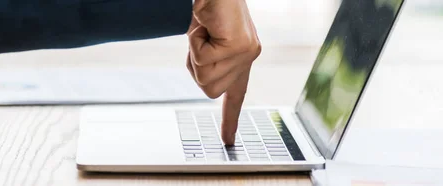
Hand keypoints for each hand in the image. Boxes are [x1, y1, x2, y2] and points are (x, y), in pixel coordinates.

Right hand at [186, 0, 261, 144]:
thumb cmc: (207, 7)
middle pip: (209, 89)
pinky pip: (203, 61)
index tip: (228, 140)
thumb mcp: (204, 37)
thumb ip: (208, 59)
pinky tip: (206, 27)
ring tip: (204, 31)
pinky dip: (194, 43)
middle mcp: (248, 58)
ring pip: (205, 78)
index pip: (236, 94)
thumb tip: (207, 77)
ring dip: (194, 54)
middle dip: (196, 67)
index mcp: (242, 57)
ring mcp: (247, 54)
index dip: (229, 119)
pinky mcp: (240, 48)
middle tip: (202, 40)